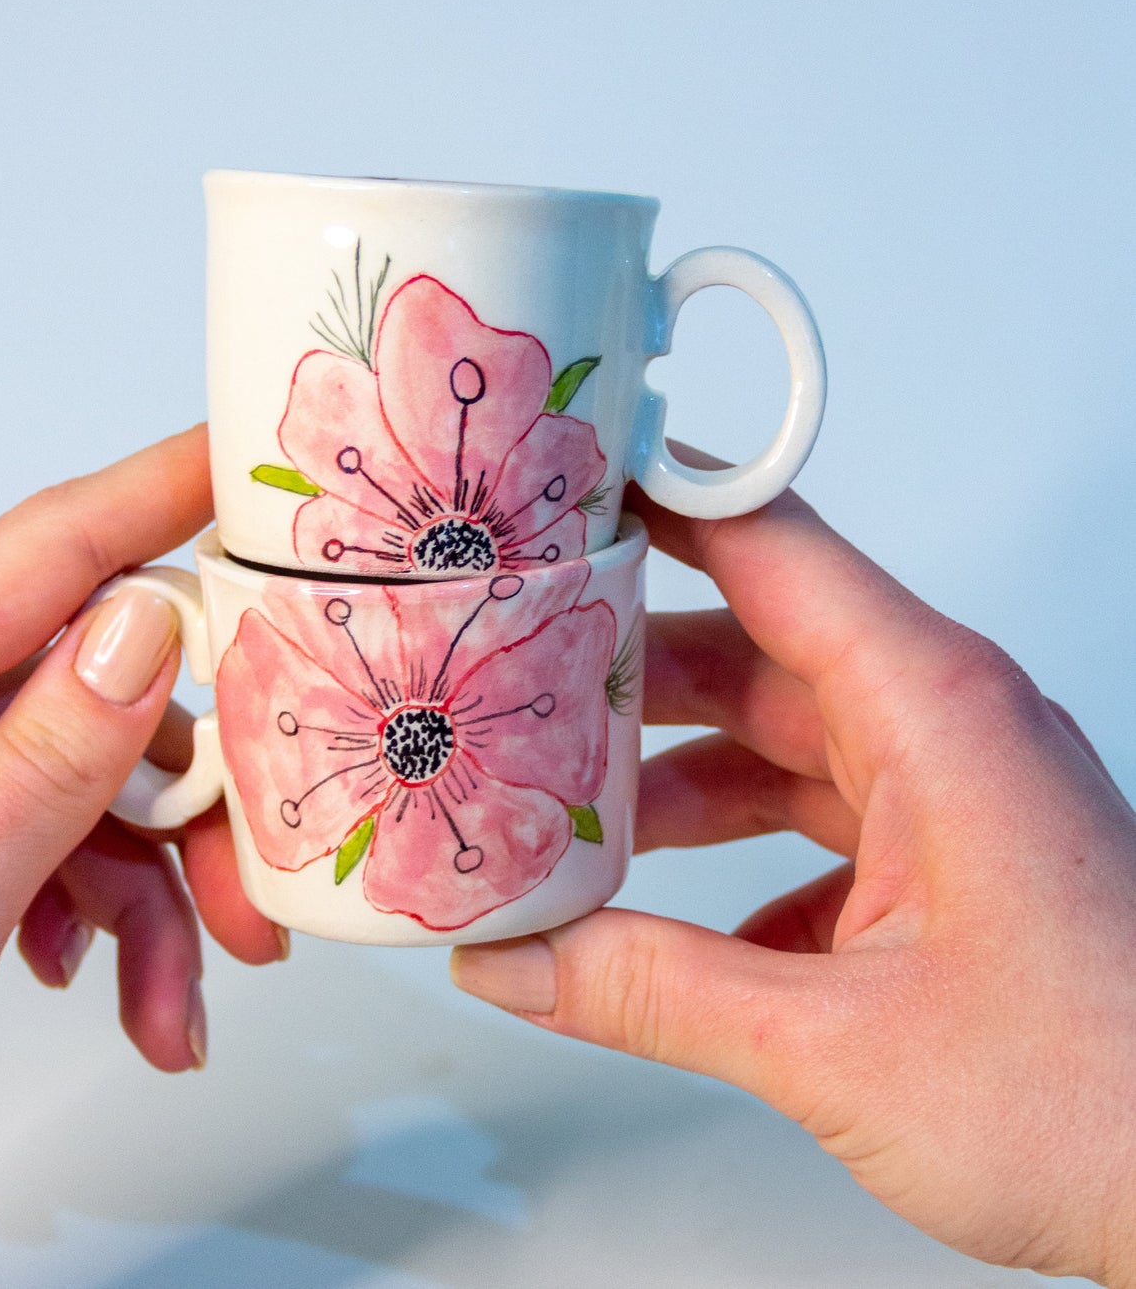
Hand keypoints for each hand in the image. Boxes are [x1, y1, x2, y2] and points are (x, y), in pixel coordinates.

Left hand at [0, 425, 282, 1287]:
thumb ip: (47, 762)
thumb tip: (147, 626)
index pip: (48, 546)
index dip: (166, 492)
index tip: (260, 466)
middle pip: (100, 680)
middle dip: (194, 786)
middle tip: (257, 877)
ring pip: (98, 774)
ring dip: (162, 881)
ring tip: (180, 993)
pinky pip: (64, 834)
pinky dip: (114, 910)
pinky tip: (120, 987)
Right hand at [452, 479, 1135, 1284]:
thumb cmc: (1112, 1104)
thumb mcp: (841, 1046)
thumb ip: (655, 992)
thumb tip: (518, 960)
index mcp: (935, 710)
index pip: (771, 546)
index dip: (660, 500)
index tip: (561, 490)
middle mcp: (948, 726)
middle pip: (755, 643)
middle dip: (630, 663)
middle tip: (519, 674)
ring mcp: (955, 793)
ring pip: (781, 736)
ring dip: (677, 773)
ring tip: (571, 809)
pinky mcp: (956, 859)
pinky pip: (820, 819)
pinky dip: (742, 857)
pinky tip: (681, 927)